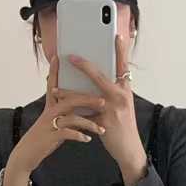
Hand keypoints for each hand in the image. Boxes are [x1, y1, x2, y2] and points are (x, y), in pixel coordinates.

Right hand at [7, 54, 106, 182]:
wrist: (27, 154)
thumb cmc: (44, 138)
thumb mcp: (54, 122)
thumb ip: (67, 113)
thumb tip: (83, 106)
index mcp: (50, 107)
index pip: (53, 85)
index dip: (55, 72)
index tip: (58, 58)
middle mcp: (49, 112)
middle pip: (70, 100)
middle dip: (87, 99)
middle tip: (103, 101)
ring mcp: (49, 124)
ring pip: (71, 118)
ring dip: (88, 123)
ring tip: (100, 128)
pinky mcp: (49, 137)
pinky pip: (67, 134)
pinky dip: (79, 136)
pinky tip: (87, 139)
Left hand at [66, 32, 148, 185]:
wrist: (130, 150)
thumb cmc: (123, 127)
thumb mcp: (122, 106)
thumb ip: (110, 93)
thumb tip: (92, 82)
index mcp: (125, 90)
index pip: (123, 66)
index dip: (120, 50)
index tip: (117, 35)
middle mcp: (121, 97)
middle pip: (101, 76)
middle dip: (85, 65)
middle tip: (71, 57)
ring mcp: (113, 110)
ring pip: (87, 96)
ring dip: (69, 91)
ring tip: (55, 88)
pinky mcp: (104, 123)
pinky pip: (83, 115)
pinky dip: (71, 112)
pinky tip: (60, 109)